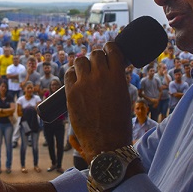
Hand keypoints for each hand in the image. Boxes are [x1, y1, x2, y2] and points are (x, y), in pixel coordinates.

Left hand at [64, 42, 131, 162]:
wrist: (106, 143)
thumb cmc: (119, 123)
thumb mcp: (124, 96)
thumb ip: (116, 80)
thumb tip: (108, 70)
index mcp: (117, 77)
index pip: (112, 50)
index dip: (109, 48)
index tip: (108, 49)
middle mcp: (100, 77)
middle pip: (94, 54)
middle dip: (96, 57)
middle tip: (97, 64)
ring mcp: (84, 84)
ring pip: (80, 61)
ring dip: (83, 64)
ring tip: (85, 72)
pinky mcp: (71, 93)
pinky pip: (68, 74)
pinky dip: (72, 74)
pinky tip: (74, 78)